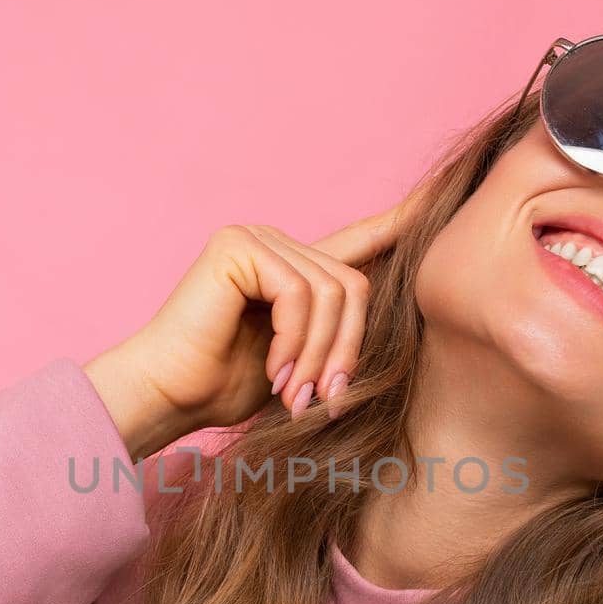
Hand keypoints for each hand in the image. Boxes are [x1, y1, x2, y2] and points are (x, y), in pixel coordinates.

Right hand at [85, 184, 426, 459]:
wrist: (167, 395)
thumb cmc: (224, 388)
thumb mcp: (302, 362)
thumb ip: (336, 336)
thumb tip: (401, 327)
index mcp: (292, 266)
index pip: (357, 242)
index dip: (398, 223)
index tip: (436, 202)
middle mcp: (275, 241)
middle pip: (354, 285)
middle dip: (346, 349)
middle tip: (324, 401)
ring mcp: (255, 238)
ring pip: (333, 293)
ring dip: (319, 354)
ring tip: (296, 396)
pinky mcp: (239, 246)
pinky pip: (300, 294)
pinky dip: (294, 341)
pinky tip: (274, 372)